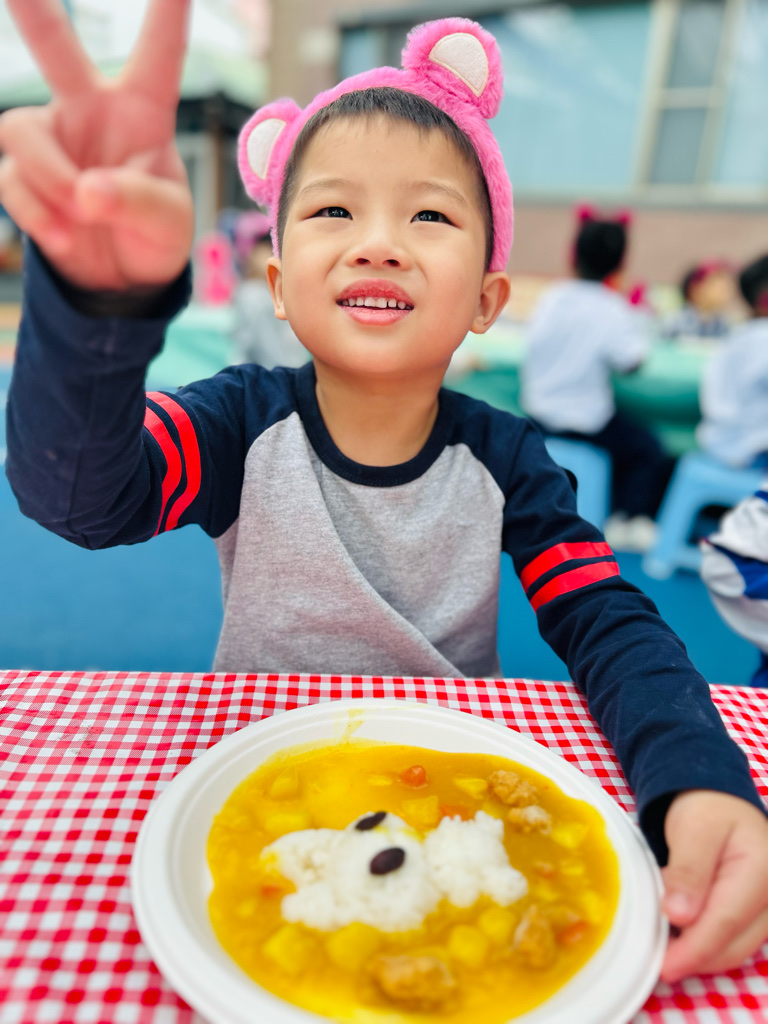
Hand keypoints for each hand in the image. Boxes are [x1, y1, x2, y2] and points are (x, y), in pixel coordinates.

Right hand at [0, 0, 193, 290]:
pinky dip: (36, 214)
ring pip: (21, 130)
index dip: (167, 11)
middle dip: (31, 8)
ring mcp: (52, 138)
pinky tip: (64, 237)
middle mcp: (91, 110)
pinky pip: (10, 180)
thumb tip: (87, 191)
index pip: (159, 54)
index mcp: (144, 111)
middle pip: (56, 45)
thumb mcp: (168, 224)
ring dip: (51, 180)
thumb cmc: (156, 235)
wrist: (123, 279)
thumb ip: (137, 201)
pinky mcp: (22, 173)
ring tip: (82, 217)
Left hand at [660, 789, 767, 982]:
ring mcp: (767, 909)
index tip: (664, 966)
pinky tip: (677, 934)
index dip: (694, 949)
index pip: (726, 922)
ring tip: (660, 940)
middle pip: (733, 944)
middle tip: (652, 956)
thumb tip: (679, 916)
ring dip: (697, 952)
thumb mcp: (692, 829)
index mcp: (761, 870)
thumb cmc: (706, 809)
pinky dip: (703, 943)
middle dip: (693, 957)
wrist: (719, 800)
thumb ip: (688, 871)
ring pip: (733, 948)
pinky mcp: (755, 916)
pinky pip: (731, 939)